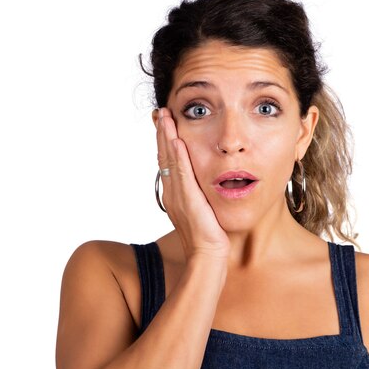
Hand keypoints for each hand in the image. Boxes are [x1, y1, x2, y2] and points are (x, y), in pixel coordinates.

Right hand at [156, 107, 229, 261]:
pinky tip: (178, 140)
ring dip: (167, 137)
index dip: (165, 140)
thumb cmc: (209, 237)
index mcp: (174, 194)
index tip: (164, 122)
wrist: (208, 256)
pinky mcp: (188, 200)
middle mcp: (172, 192)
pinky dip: (178, 156)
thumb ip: (199, 193)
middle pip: (163, 156)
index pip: (167, 161)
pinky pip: (182, 174)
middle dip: (162, 133)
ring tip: (165, 117)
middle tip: (160, 112)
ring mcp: (178, 196)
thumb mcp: (202, 209)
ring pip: (169, 160)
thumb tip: (204, 180)